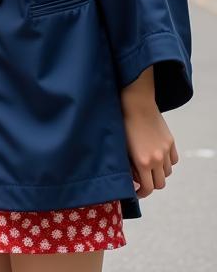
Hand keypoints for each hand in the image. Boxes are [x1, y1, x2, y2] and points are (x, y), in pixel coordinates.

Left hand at [121, 67, 177, 198]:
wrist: (136, 103)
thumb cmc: (123, 122)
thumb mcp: (122, 146)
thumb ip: (128, 164)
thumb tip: (132, 178)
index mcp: (142, 162)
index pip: (148, 188)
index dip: (142, 193)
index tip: (136, 192)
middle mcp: (157, 159)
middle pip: (160, 184)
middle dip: (151, 184)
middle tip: (142, 180)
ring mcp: (166, 151)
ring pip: (168, 173)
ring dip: (159, 173)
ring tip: (148, 166)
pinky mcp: (171, 142)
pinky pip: (173, 161)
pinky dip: (167, 163)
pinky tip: (157, 157)